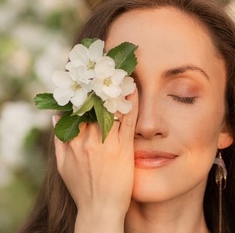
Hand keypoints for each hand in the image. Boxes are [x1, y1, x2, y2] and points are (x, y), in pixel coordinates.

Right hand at [54, 90, 137, 231]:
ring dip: (115, 91)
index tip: (89, 82)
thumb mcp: (62, 165)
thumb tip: (55, 117)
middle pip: (93, 106)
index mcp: (73, 142)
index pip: (76, 110)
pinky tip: (133, 90)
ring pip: (110, 110)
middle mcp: (88, 139)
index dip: (83, 94)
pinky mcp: (123, 148)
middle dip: (99, 88)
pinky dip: (131, 104)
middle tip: (106, 72)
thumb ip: (58, 140)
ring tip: (120, 76)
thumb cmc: (81, 188)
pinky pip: (127, 121)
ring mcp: (107, 143)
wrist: (100, 209)